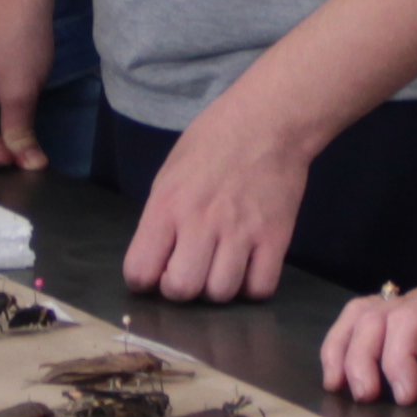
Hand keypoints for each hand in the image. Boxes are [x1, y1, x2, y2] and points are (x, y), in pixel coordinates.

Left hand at [126, 97, 312, 300]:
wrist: (268, 122)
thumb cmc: (213, 142)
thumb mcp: (170, 174)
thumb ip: (161, 220)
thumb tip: (157, 261)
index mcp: (167, 205)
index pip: (139, 271)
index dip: (144, 280)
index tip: (156, 272)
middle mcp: (200, 223)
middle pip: (181, 290)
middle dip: (181, 288)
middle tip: (191, 269)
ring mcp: (241, 232)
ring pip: (221, 294)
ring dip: (218, 288)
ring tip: (222, 266)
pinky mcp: (276, 238)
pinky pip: (260, 288)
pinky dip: (252, 286)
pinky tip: (248, 267)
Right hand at [320, 270, 416, 407]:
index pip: (413, 316)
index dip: (399, 354)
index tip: (405, 394)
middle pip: (376, 314)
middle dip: (362, 356)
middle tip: (367, 399)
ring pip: (362, 314)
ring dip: (343, 347)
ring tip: (338, 387)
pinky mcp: (414, 325)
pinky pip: (367, 324)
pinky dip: (347, 346)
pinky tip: (342, 375)